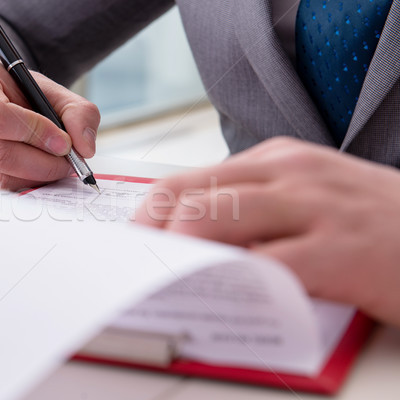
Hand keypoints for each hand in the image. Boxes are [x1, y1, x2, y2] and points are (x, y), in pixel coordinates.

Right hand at [0, 59, 99, 189]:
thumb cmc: (9, 91)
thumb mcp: (45, 88)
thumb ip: (76, 112)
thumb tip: (85, 148)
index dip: (36, 134)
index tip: (64, 143)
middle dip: (41, 164)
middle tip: (65, 164)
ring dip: (31, 179)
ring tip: (50, 167)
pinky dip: (15, 186)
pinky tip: (29, 174)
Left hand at [135, 137, 399, 326]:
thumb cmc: (368, 221)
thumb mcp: (304, 196)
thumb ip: (252, 211)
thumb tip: (191, 241)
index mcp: (273, 160)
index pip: (186, 181)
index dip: (148, 218)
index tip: (134, 247)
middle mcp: (286, 174)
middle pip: (187, 196)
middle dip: (149, 236)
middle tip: (137, 269)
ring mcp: (312, 207)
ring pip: (214, 219)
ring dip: (178, 256)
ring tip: (165, 283)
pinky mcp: (339, 250)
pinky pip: (265, 265)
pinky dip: (230, 283)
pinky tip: (219, 298)